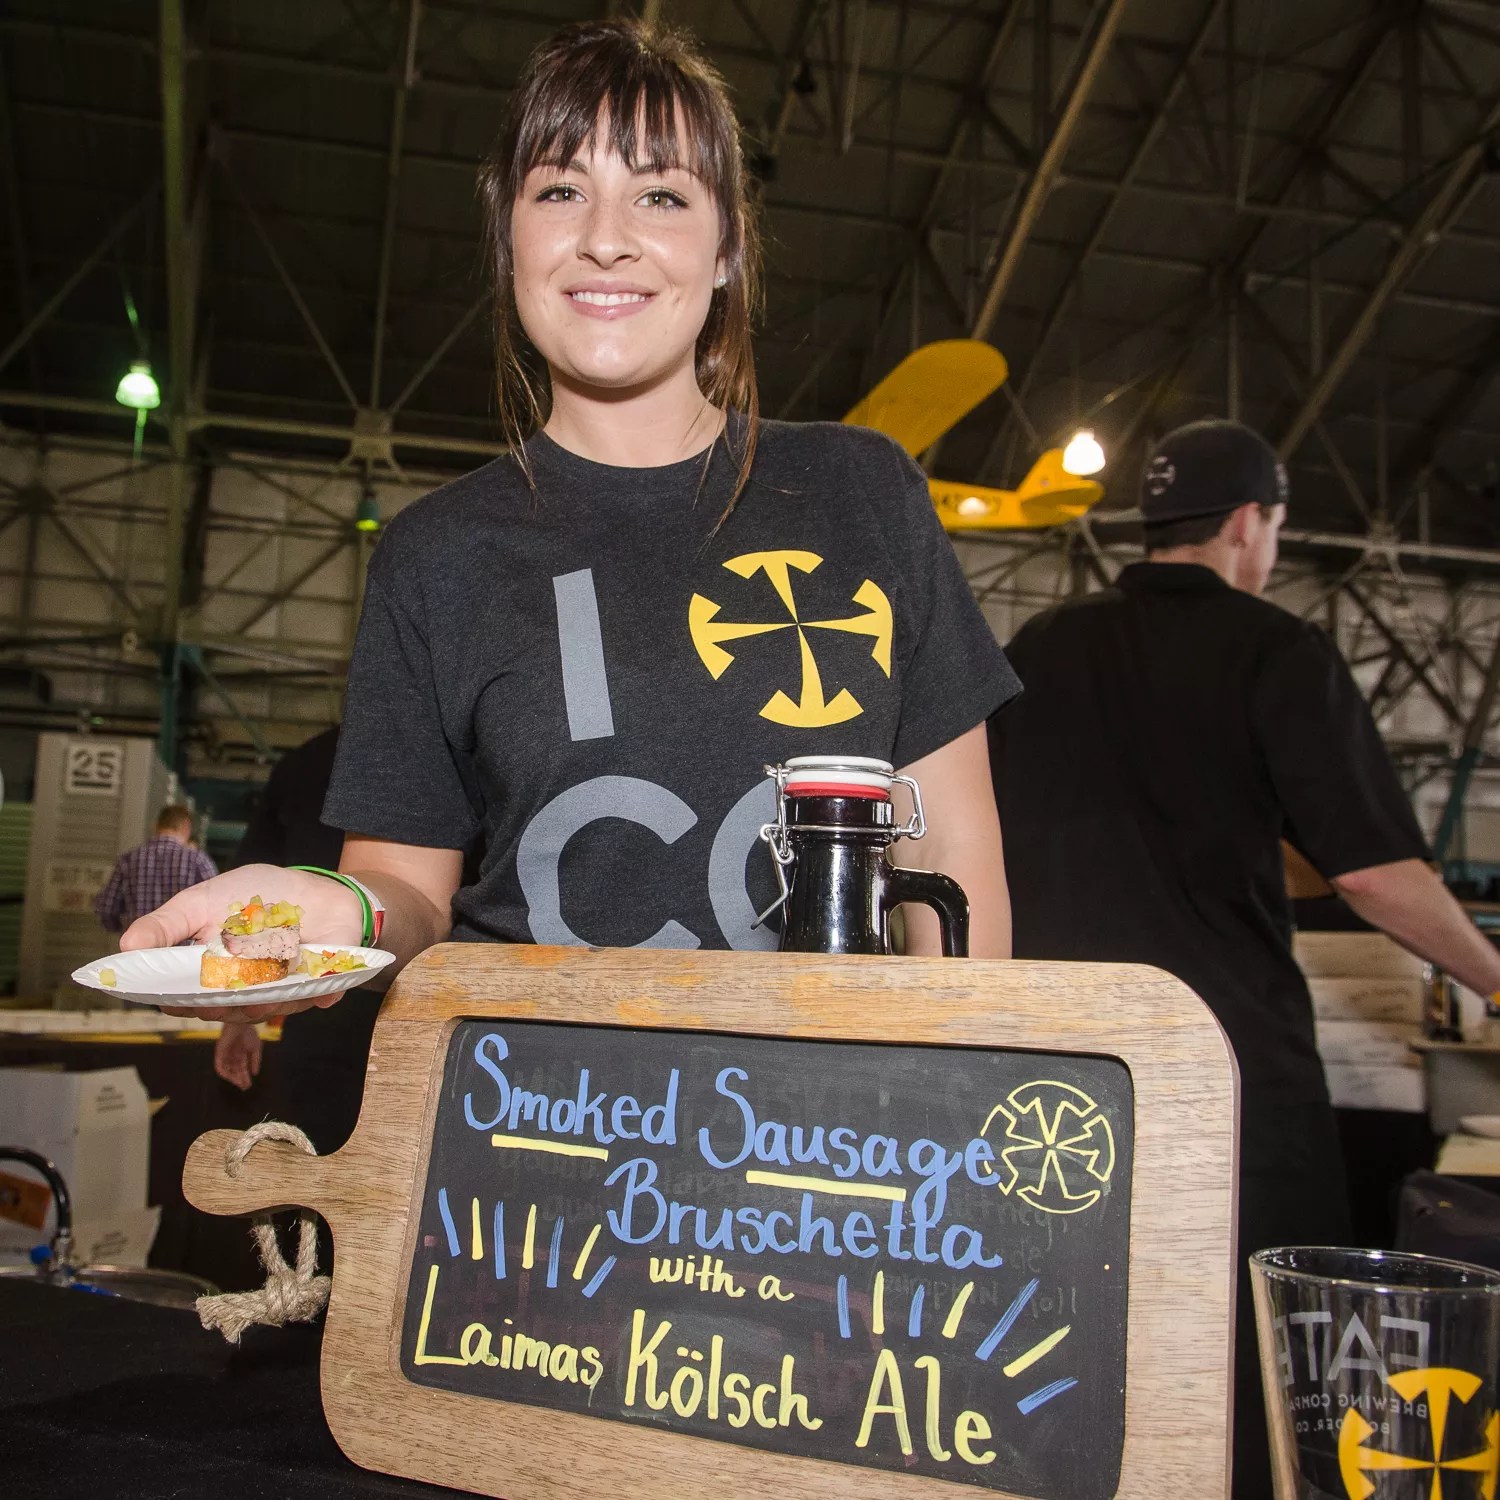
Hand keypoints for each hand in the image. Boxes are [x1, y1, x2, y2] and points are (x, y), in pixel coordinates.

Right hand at [122, 863, 362, 1022]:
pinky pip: (314, 998)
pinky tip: (317, 982)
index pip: (187, 999)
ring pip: (267, 1011)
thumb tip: (124, 946)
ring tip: (262, 986)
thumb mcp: (204, 900)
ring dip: (264, 1000)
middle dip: (222, 1005)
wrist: (316, 888)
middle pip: (224, 1012)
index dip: (178, 1001)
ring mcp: (280, 992)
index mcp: (211, 973)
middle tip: (218, 992)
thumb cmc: (259, 895)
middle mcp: (242, 990)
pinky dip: (316, 992)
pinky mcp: (318, 988)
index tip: (172, 996)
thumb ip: (166, 924)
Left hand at [214, 1022, 262, 1090]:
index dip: (245, 1077)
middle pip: (234, 1071)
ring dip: (233, 1078)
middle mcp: (232, 1056)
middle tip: (244, 1087)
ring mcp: (225, 1055)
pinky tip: (231, 1078)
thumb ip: (255, 1061)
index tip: (248, 1086)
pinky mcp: (219, 1053)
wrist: (241, 1023)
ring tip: (239, 1083)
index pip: (241, 1069)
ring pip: (227, 1071)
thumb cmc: (249, 1033)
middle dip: (239, 1080)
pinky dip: (225, 1073)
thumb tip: (255, 1074)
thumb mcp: (255, 1048)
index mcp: (240, 1054)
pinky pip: (219, 1066)